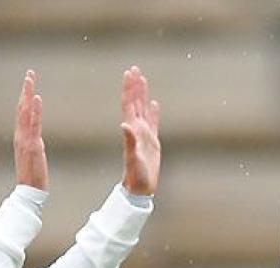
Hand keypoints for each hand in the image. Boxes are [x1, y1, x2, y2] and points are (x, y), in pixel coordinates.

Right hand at [14, 69, 47, 189]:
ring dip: (28, 94)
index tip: (28, 82)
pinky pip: (33, 124)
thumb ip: (33, 144)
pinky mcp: (33, 145)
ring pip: (25, 112)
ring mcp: (25, 139)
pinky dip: (34, 110)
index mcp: (21, 137)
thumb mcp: (32, 156)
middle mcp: (20, 136)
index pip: (21, 113)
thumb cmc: (32, 175)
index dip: (24, 97)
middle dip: (25, 90)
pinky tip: (36, 98)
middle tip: (29, 74)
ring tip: (30, 79)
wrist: (29, 191)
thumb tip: (36, 138)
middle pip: (21, 108)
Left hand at [120, 66, 160, 195]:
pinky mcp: (152, 142)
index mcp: (132, 130)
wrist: (139, 188)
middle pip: (135, 102)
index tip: (130, 73)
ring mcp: (144, 134)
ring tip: (142, 79)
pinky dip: (153, 112)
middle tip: (134, 68)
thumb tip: (125, 124)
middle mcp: (136, 129)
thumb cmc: (136, 175)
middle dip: (134, 85)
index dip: (129, 88)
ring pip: (143, 109)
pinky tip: (154, 103)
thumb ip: (129, 142)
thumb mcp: (133, 158)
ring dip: (142, 94)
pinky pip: (153, 122)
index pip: (129, 104)